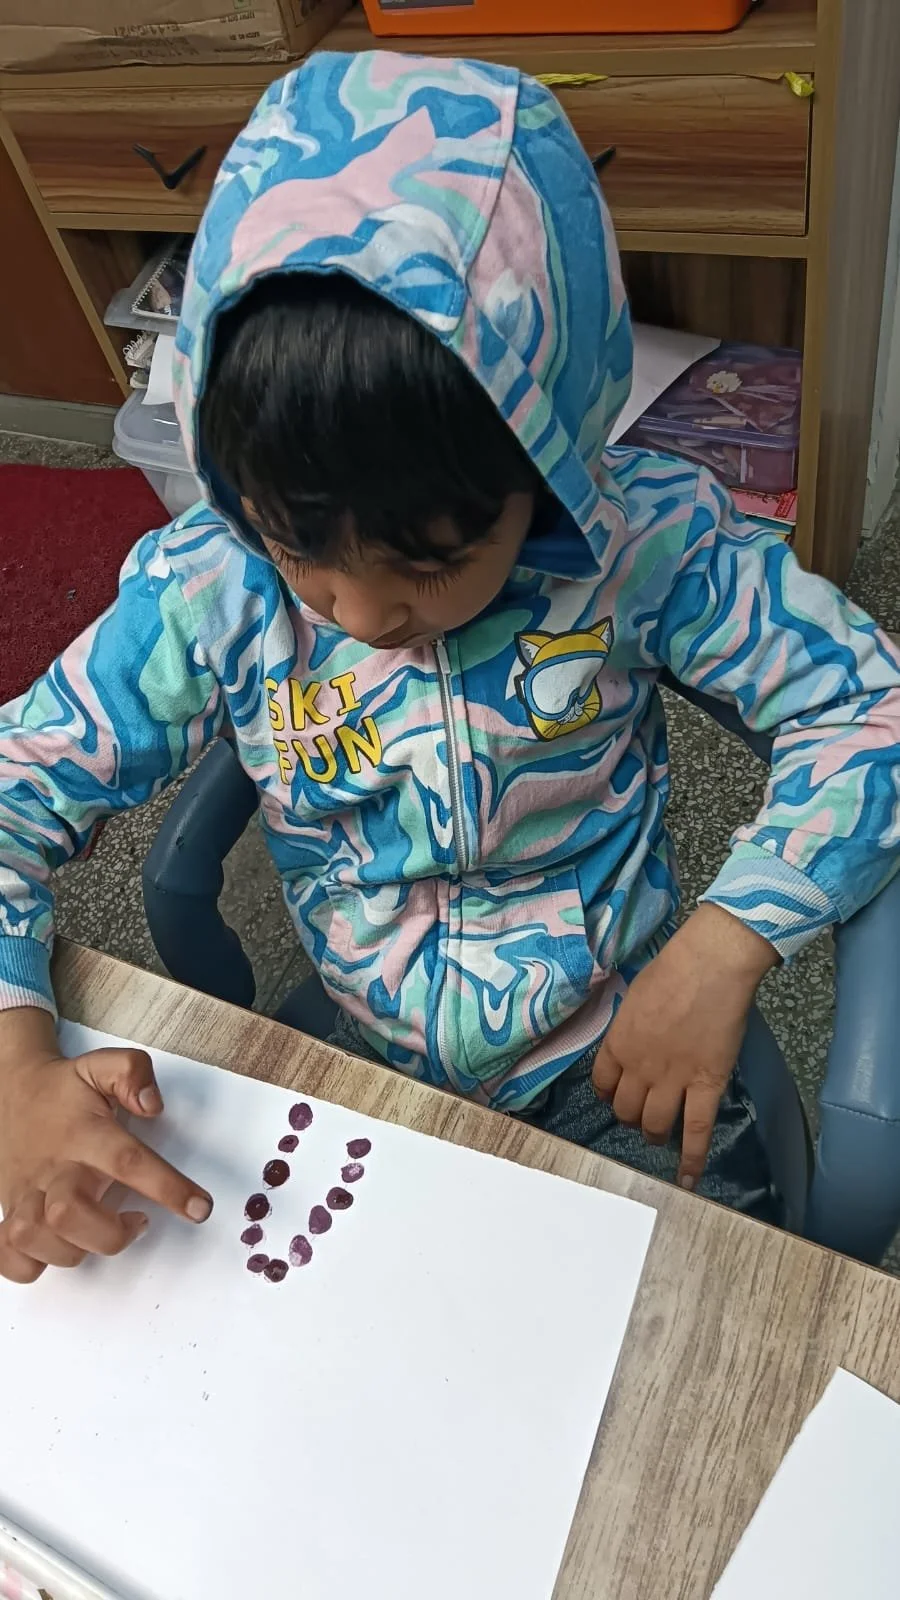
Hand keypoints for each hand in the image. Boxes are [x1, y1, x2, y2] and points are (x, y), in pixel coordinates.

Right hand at [0, 1007, 212, 1284]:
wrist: (6, 1090)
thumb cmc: (62, 1089)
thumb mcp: (100, 1066)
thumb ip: (132, 1074)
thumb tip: (153, 1104)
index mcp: (83, 1133)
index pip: (127, 1161)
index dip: (167, 1188)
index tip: (200, 1208)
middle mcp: (52, 1168)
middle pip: (68, 1215)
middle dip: (111, 1233)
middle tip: (139, 1220)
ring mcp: (26, 1193)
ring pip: (35, 1239)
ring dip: (75, 1250)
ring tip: (103, 1231)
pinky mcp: (9, 1212)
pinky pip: (8, 1257)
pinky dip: (30, 1266)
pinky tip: (61, 1249)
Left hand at [592, 905, 776, 1189]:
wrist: (708, 966)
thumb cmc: (673, 969)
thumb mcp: (636, 996)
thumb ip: (632, 1024)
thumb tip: (638, 1034)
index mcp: (618, 1043)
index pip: (603, 1084)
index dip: (610, 1095)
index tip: (618, 1097)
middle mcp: (638, 1068)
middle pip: (626, 1109)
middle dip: (631, 1117)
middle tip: (642, 1116)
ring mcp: (671, 1081)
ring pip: (654, 1124)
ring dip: (654, 1134)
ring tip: (660, 1136)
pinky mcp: (705, 1086)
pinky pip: (695, 1130)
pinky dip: (691, 1158)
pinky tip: (687, 1178)